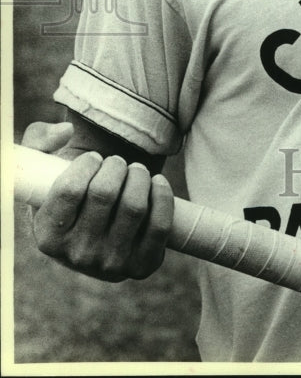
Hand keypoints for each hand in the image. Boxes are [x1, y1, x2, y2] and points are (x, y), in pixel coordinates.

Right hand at [21, 121, 173, 281]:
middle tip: (117, 163)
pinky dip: (162, 194)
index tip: (94, 159)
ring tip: (135, 171)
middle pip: (104, 193)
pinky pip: (159, 225)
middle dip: (116, 165)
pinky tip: (156, 182)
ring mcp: (111, 264)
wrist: (102, 227)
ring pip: (134, 206)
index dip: (87, 164)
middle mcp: (77, 256)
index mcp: (47, 237)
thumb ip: (39, 139)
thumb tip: (65, 132)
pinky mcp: (142, 265)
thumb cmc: (73, 191)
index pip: (70, 190)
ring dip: (139, 175)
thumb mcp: (42, 168)